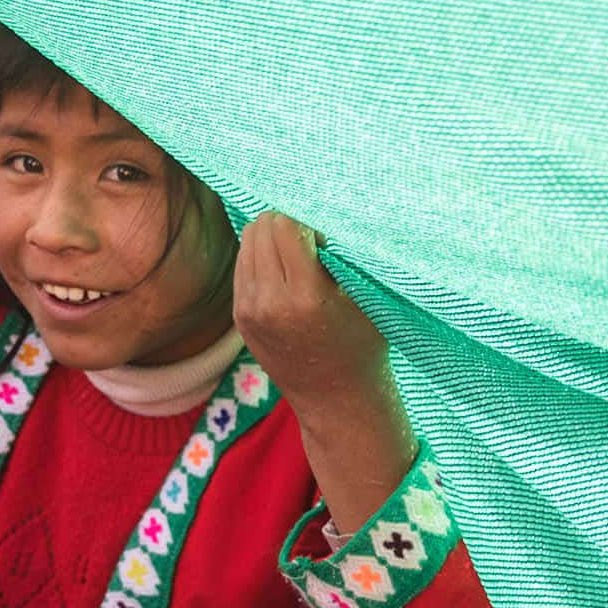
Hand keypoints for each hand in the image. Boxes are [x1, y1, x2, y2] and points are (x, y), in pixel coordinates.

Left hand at [234, 213, 417, 534]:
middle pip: (262, 226)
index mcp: (306, 298)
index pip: (286, 224)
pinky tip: (286, 275)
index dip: (308, 220)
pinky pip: (243, 263)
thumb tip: (322, 206)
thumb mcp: (367, 296)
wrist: (336, 400)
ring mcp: (249, 311)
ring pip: (249, 240)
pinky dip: (262, 257)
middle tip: (313, 245)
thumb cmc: (363, 343)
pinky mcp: (240, 317)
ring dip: (272, 238)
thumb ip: (343, 253)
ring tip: (300, 259)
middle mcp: (270, 304)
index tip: (327, 239)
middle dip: (288, 223)